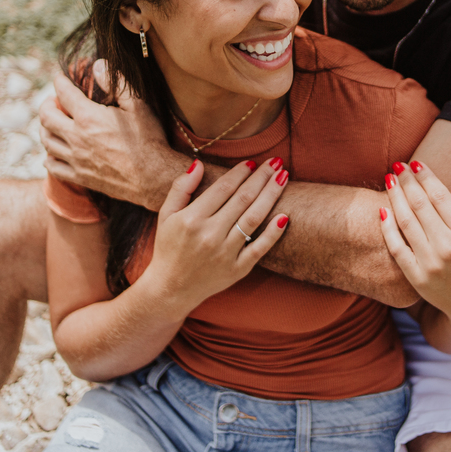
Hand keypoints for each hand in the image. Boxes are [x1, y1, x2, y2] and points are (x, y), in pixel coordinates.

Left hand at [39, 60, 184, 206]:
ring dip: (45, 128)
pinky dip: (49, 157)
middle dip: (46, 104)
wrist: (154, 177)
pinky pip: (53, 167)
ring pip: (46, 141)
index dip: (59, 81)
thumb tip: (98, 65)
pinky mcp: (80, 176)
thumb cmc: (149, 139)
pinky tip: (54, 152)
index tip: (60, 78)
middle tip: (52, 101)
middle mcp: (77, 138)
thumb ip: (116, 83)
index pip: (63, 93)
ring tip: (51, 123)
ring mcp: (76, 159)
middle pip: (46, 117)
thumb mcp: (137, 105)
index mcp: (89, 117)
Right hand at [142, 158, 289, 311]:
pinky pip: (260, 249)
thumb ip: (181, 188)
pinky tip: (284, 216)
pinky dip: (273, 233)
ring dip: (271, 195)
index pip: (223, 188)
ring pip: (254, 218)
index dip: (240, 172)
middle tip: (277, 162)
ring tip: (283, 178)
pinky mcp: (237, 270)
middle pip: (243, 199)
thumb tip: (198, 163)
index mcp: (191, 219)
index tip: (252, 162)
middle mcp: (209, 235)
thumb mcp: (166, 215)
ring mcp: (225, 253)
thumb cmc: (169, 248)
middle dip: (262, 177)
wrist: (170, 289)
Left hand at [380, 159, 450, 335]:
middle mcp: (449, 248)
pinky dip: (387, 228)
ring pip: (406, 222)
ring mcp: (431, 264)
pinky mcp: (417, 278)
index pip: (440, 196)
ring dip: (395, 198)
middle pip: (420, 205)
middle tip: (397, 165)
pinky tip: (382, 209)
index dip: (426, 177)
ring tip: (389, 179)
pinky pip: (396, 248)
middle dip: (406, 182)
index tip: (416, 163)